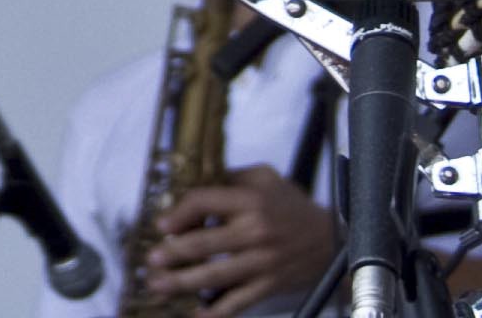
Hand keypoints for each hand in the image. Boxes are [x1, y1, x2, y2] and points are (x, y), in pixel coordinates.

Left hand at [137, 165, 337, 317]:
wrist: (330, 239)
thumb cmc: (291, 205)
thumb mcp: (264, 177)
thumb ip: (229, 178)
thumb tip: (191, 185)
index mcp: (250, 199)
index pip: (204, 202)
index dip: (179, 213)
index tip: (161, 225)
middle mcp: (255, 231)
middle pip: (204, 243)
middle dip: (172, 254)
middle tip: (151, 261)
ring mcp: (262, 262)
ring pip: (216, 275)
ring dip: (183, 282)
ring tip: (158, 286)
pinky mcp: (269, 285)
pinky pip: (239, 301)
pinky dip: (216, 311)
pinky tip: (196, 315)